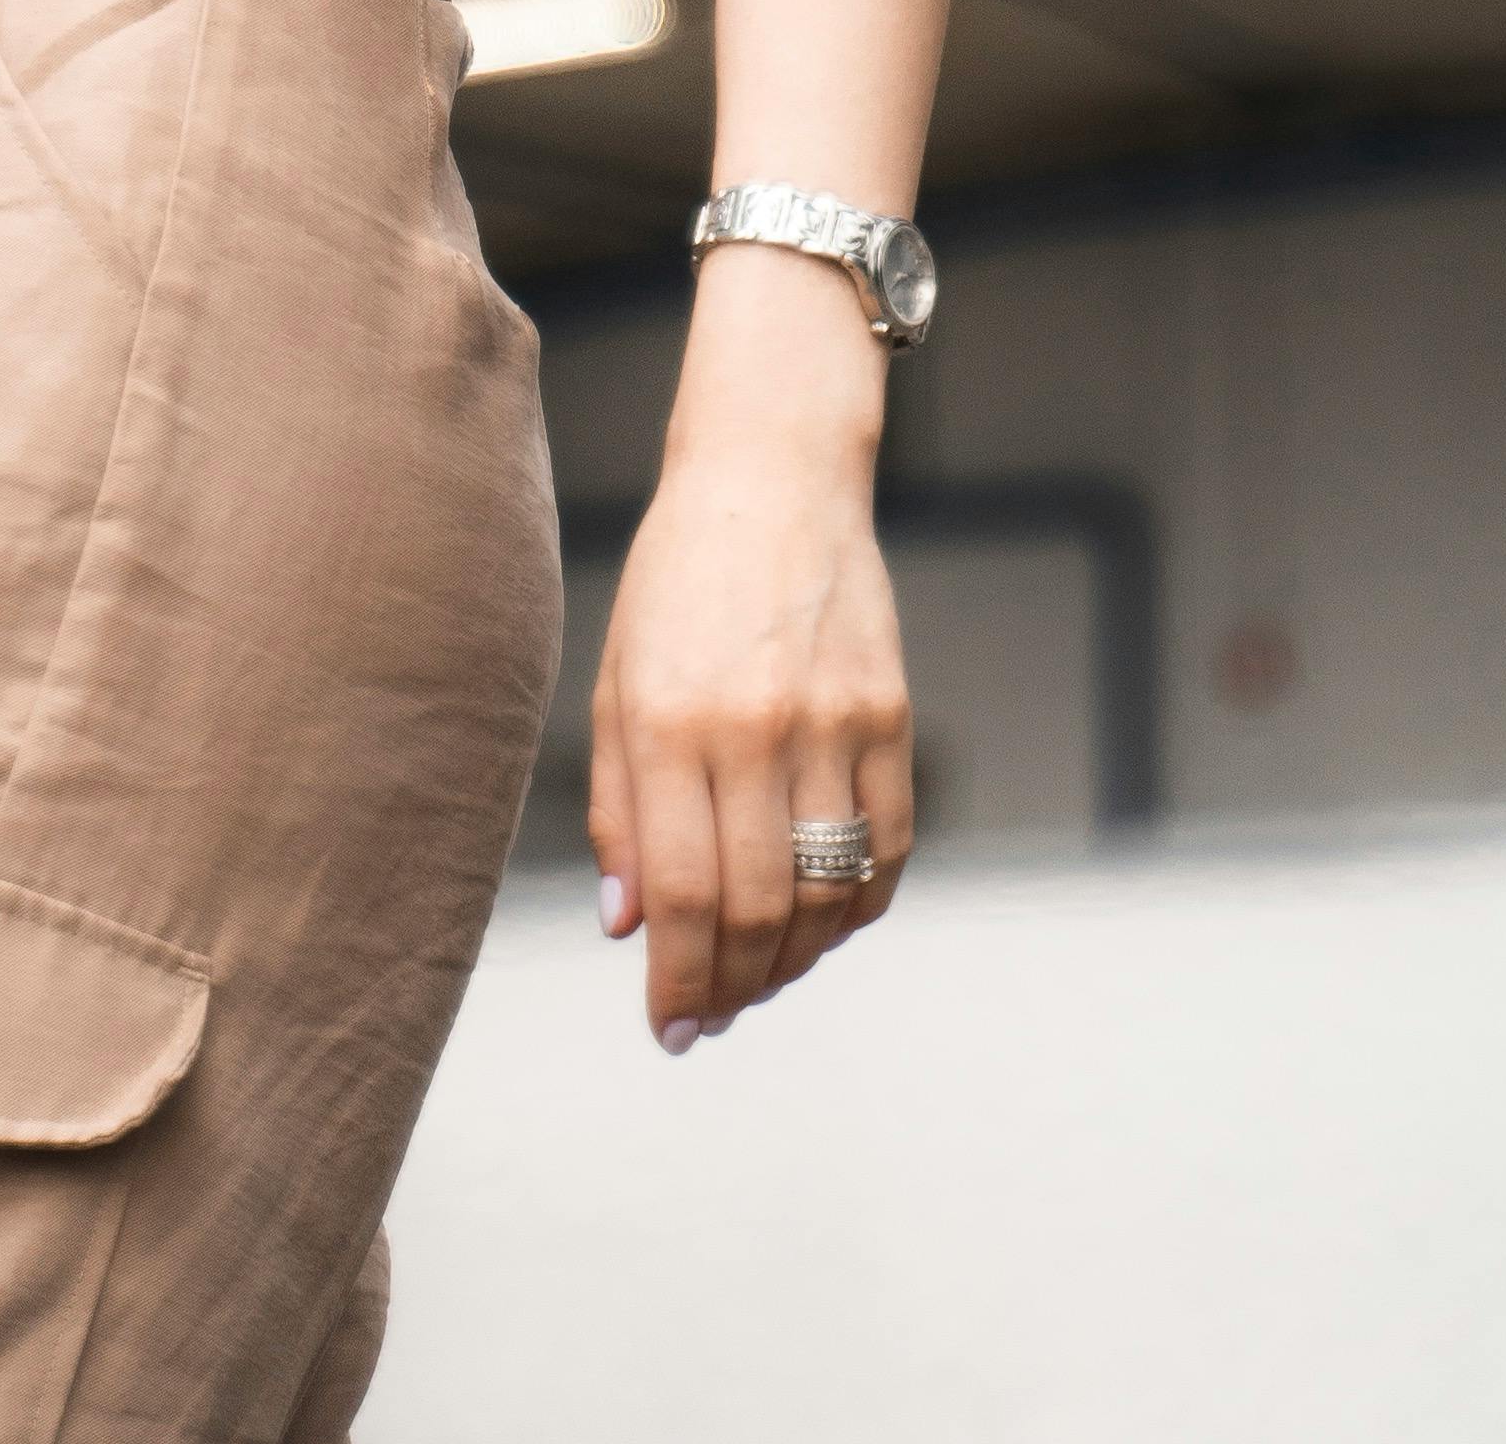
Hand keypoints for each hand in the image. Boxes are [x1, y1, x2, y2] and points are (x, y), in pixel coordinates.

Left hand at [592, 294, 913, 1048]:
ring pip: (829, 895)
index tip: (667, 1027)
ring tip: (756, 977)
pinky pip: (887, 850)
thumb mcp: (615, 680)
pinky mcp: (890, 717)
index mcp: (670, 719)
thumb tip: (627, 925)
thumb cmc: (676, 583)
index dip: (676, 981)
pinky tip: (820, 923)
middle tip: (708, 1016)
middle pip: (757, 910)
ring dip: (793, 961)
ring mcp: (835, 724)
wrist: (772, 478)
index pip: (681, 894)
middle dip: (729, 987)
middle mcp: (756, 728)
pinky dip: (856, 909)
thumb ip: (620, 807)